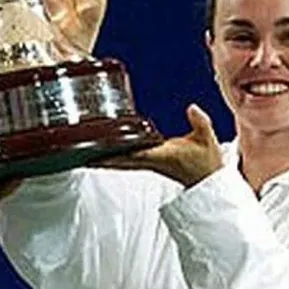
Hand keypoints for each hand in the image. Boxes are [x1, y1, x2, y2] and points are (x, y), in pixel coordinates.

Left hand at [93, 104, 223, 186]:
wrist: (208, 180)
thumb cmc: (206, 161)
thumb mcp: (206, 138)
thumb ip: (200, 121)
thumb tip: (191, 107)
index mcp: (160, 155)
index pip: (132, 155)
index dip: (115, 154)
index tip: (98, 152)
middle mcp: (150, 161)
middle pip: (119, 161)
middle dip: (100, 159)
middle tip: (79, 155)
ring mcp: (148, 164)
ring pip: (120, 163)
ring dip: (103, 160)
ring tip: (84, 155)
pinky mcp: (149, 164)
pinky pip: (126, 161)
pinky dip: (113, 158)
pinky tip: (103, 154)